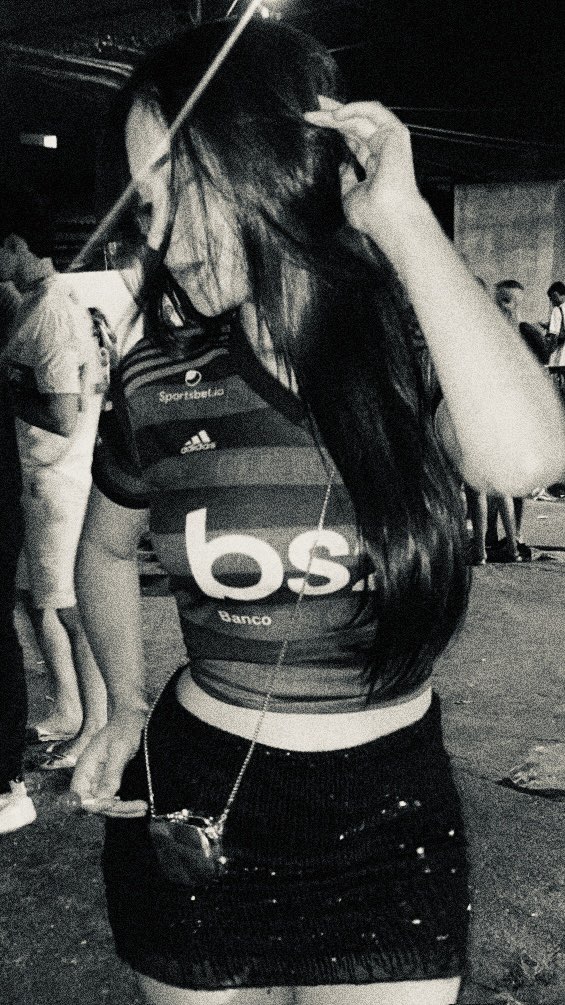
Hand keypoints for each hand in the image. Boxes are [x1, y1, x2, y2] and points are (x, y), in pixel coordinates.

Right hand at [70, 709, 147, 817]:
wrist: (135, 715)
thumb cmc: (126, 726)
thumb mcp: (120, 748)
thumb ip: (111, 773)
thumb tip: (104, 799)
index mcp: (85, 765)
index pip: (79, 795)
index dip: (93, 805)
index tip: (113, 804)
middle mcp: (90, 774)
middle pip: (94, 803)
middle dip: (115, 809)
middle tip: (140, 808)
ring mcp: (100, 778)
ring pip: (105, 803)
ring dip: (122, 809)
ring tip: (143, 809)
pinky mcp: (110, 779)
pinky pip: (113, 797)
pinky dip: (125, 804)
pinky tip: (137, 805)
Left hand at [304, 96, 426, 251]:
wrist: (387, 218)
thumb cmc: (371, 214)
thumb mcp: (350, 195)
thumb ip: (347, 178)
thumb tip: (343, 166)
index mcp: (376, 165)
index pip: (355, 139)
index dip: (336, 128)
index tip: (315, 121)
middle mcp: (383, 150)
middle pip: (356, 124)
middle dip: (334, 114)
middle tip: (314, 107)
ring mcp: (390, 141)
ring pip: (361, 117)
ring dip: (339, 111)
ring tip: (317, 112)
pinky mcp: (394, 133)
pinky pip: (373, 111)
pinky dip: (354, 108)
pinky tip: (334, 115)